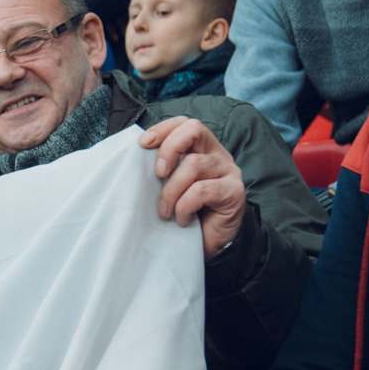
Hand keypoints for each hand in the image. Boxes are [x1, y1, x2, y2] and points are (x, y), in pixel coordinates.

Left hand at [138, 118, 245, 259]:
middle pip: (194, 129)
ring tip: (165, 211)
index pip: (185, 123)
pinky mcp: (235, 192)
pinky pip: (203, 190)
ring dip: (172, 190)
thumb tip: (133, 156)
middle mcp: (217, 155)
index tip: (143, 144)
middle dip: (169, 149)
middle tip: (157, 174)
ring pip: (194, 164)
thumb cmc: (184, 214)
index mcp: (201, 148)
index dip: (163, 128)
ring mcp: (229, 171)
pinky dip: (185, 205)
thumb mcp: (168, 187)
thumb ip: (160, 169)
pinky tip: (183, 219)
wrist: (206, 246)